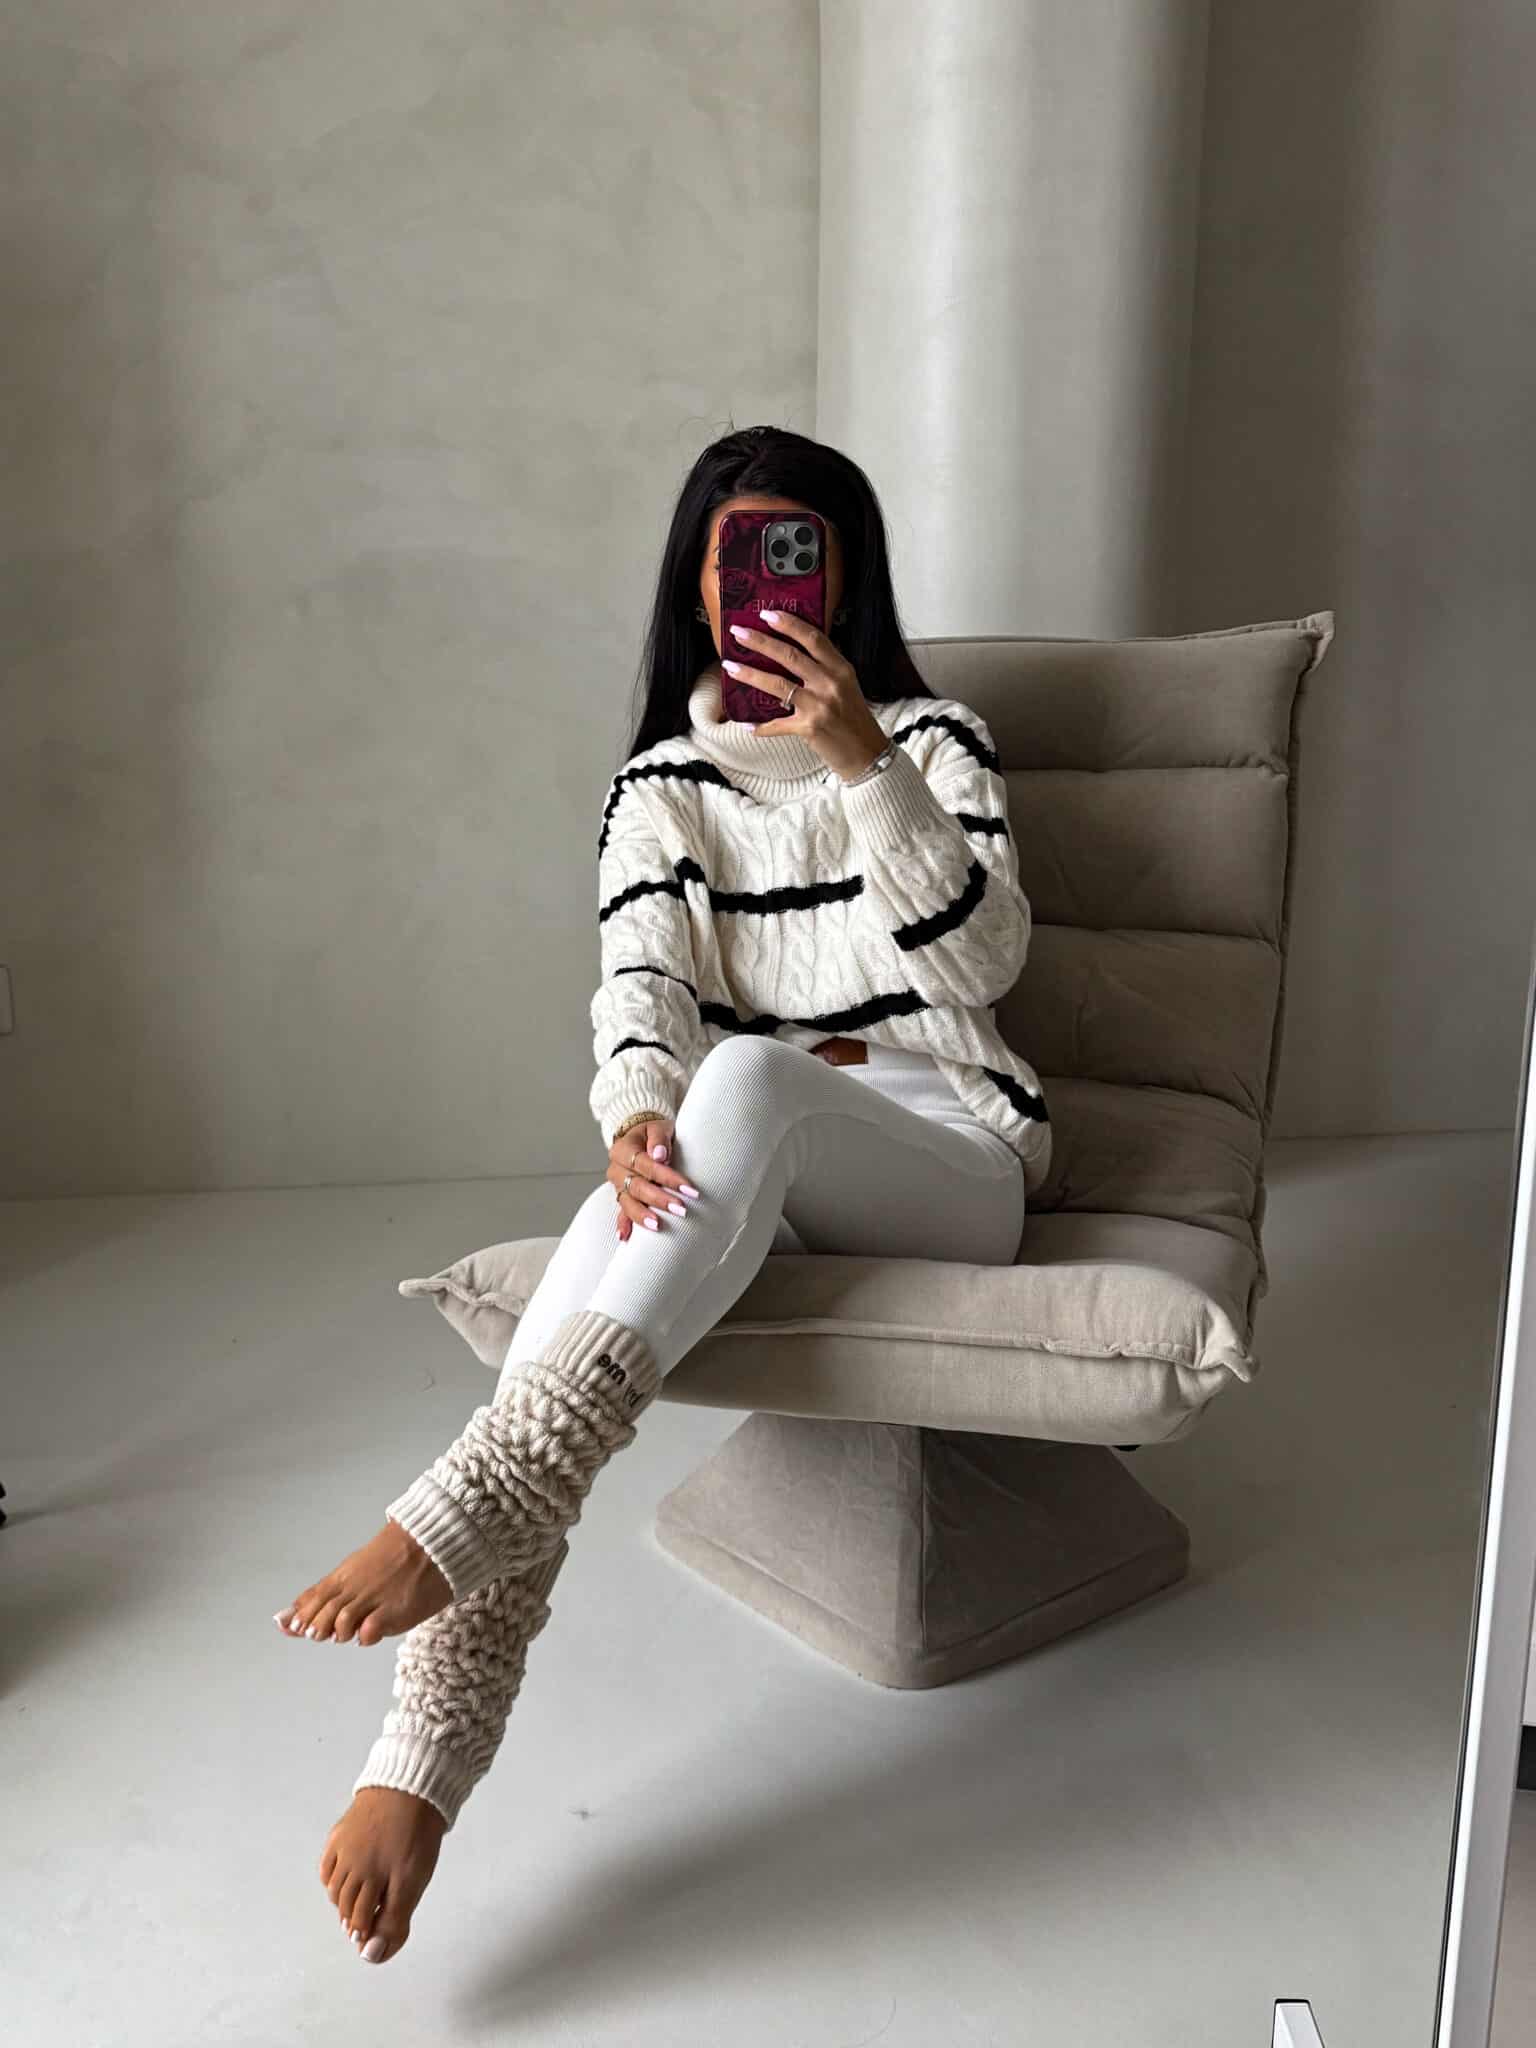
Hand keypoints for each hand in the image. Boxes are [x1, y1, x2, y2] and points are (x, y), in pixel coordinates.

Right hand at [605, 1117, 701, 1240]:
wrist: (639, 1135)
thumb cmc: (652, 1132)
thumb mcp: (657, 1126)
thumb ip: (658, 1138)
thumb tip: (660, 1156)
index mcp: (623, 1148)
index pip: (646, 1164)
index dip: (667, 1178)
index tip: (689, 1189)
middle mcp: (617, 1168)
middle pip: (637, 1186)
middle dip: (659, 1200)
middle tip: (681, 1210)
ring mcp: (617, 1184)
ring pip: (627, 1202)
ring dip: (642, 1215)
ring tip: (657, 1226)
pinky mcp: (622, 1195)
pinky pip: (621, 1211)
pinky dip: (623, 1224)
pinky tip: (626, 1237)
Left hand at [722, 609, 887, 780]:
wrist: (866, 754)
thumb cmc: (854, 718)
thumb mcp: (847, 686)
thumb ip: (825, 668)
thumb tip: (793, 651)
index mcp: (841, 669)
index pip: (813, 639)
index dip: (789, 624)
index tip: (767, 614)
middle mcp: (830, 684)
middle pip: (790, 656)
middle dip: (760, 642)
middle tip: (738, 633)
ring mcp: (819, 705)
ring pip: (777, 684)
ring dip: (750, 674)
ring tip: (730, 665)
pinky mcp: (809, 727)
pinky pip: (777, 724)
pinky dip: (760, 726)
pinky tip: (746, 724)